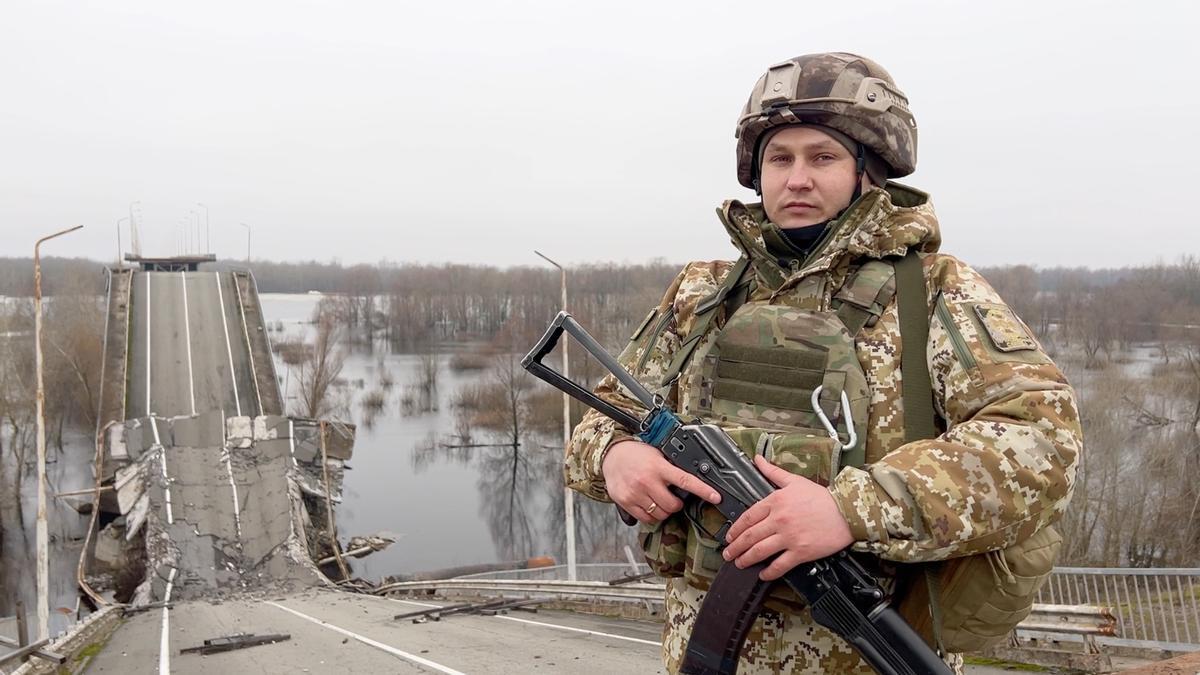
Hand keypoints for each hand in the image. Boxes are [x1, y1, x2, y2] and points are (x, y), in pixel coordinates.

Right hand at [601, 440, 721, 523]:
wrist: (611, 455)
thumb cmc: (636, 454)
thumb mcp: (656, 454)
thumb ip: (670, 467)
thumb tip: (690, 481)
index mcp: (658, 466)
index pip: (685, 480)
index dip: (703, 490)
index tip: (716, 497)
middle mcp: (647, 480)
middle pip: (672, 505)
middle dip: (676, 504)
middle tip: (673, 497)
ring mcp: (635, 493)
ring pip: (660, 514)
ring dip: (664, 510)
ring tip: (659, 500)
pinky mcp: (626, 502)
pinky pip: (646, 518)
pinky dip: (651, 515)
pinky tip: (649, 505)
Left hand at [721, 454, 853, 580]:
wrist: (846, 512)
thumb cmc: (822, 497)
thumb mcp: (795, 481)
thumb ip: (773, 472)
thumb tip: (758, 460)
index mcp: (775, 502)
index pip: (748, 517)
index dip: (735, 529)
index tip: (729, 536)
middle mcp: (779, 520)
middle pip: (750, 536)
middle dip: (735, 547)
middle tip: (728, 553)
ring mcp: (789, 537)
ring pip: (760, 551)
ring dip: (746, 560)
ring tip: (739, 564)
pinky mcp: (800, 552)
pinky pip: (780, 565)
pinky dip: (769, 572)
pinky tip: (763, 574)